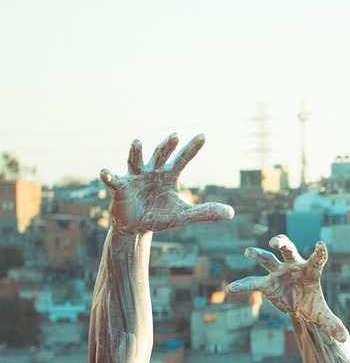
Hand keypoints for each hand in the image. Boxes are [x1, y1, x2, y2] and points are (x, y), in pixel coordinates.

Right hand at [100, 134, 233, 234]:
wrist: (138, 227)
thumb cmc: (160, 216)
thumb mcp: (184, 215)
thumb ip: (206, 212)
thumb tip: (231, 213)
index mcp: (169, 175)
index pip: (183, 159)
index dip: (192, 148)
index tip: (204, 135)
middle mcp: (152, 172)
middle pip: (160, 155)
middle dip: (166, 146)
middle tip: (174, 136)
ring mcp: (135, 177)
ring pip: (136, 161)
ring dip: (136, 152)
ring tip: (138, 142)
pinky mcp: (120, 188)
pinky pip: (114, 180)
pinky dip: (109, 176)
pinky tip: (105, 171)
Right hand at [228, 235, 348, 340]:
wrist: (299, 306)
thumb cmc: (313, 304)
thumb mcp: (324, 316)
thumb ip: (334, 325)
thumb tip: (344, 340)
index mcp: (311, 270)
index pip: (317, 259)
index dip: (320, 252)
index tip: (321, 244)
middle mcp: (293, 266)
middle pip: (288, 249)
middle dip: (281, 243)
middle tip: (274, 241)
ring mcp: (278, 273)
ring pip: (267, 259)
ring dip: (258, 254)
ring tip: (248, 252)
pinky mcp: (267, 284)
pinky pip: (253, 282)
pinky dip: (242, 285)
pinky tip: (231, 289)